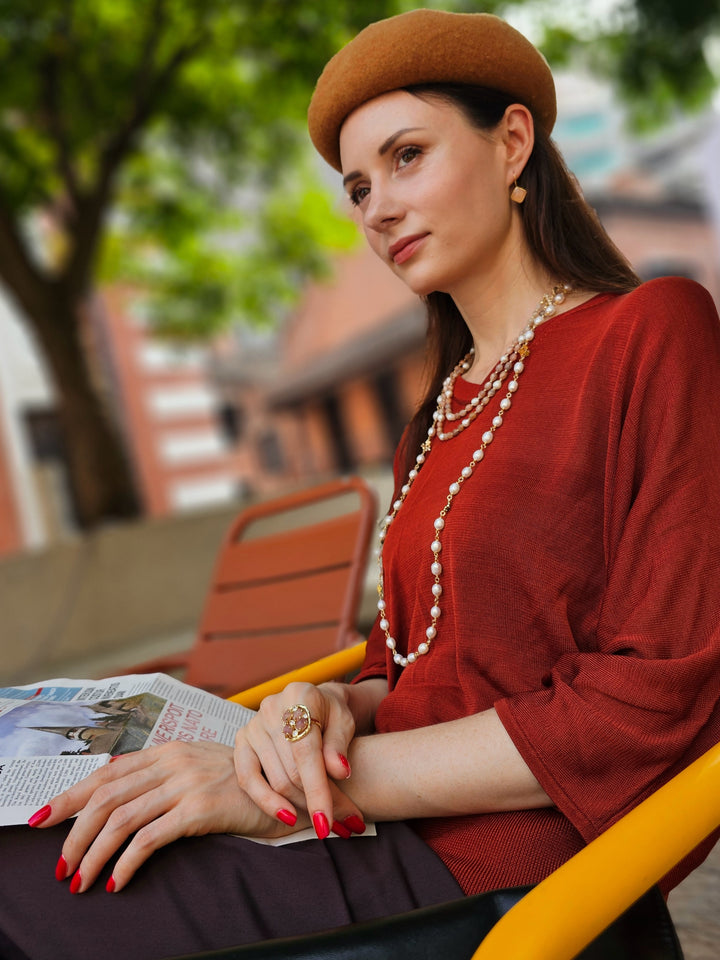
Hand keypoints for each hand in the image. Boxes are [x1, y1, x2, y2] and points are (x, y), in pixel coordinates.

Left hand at [31, 741, 286, 892]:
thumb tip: (118, 788)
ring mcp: (186, 782)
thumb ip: (163, 774)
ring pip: (121, 819)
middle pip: (105, 796)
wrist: (292, 784)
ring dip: (93, 854)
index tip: (42, 819)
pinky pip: (150, 838)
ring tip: (81, 880)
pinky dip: (127, 863)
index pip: (106, 771)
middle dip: (73, 832)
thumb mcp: (200, 768)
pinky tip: (118, 880)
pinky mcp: (201, 808)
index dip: (70, 796)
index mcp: (168, 750)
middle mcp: (173, 761)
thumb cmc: (245, 783)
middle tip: (60, 864)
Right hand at [234, 681, 364, 839]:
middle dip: (316, 804)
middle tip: (342, 825)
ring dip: (300, 807)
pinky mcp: (241, 741)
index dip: (318, 790)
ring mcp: (253, 725)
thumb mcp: (344, 722)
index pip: (306, 752)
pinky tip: (288, 817)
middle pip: (291, 770)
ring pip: (275, 780)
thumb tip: (340, 771)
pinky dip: (267, 802)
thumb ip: (340, 745)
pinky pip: (247, 779)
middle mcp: (270, 708)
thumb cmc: (330, 715)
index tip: (328, 823)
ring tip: (325, 821)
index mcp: (299, 696)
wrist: (311, 704)